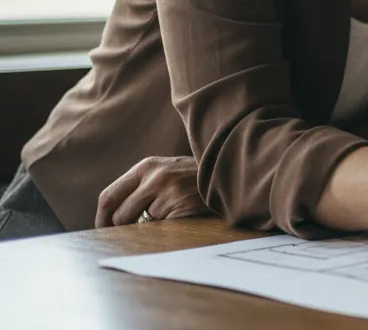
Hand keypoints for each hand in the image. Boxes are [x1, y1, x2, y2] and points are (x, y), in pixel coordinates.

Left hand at [95, 156, 210, 227]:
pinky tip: (181, 220)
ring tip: (169, 218)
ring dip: (150, 229)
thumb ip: (141, 187)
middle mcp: (155, 176)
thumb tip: (111, 219)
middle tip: (134, 234)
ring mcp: (170, 191)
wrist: (231, 175)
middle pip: (119, 215)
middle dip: (124, 229)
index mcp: (146, 167)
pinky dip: (166, 231)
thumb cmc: (195, 181)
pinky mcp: (183, 206)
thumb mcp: (166, 173)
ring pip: (140, 225)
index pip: (108, 197)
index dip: (102, 219)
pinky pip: (161, 230)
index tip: (104, 231)